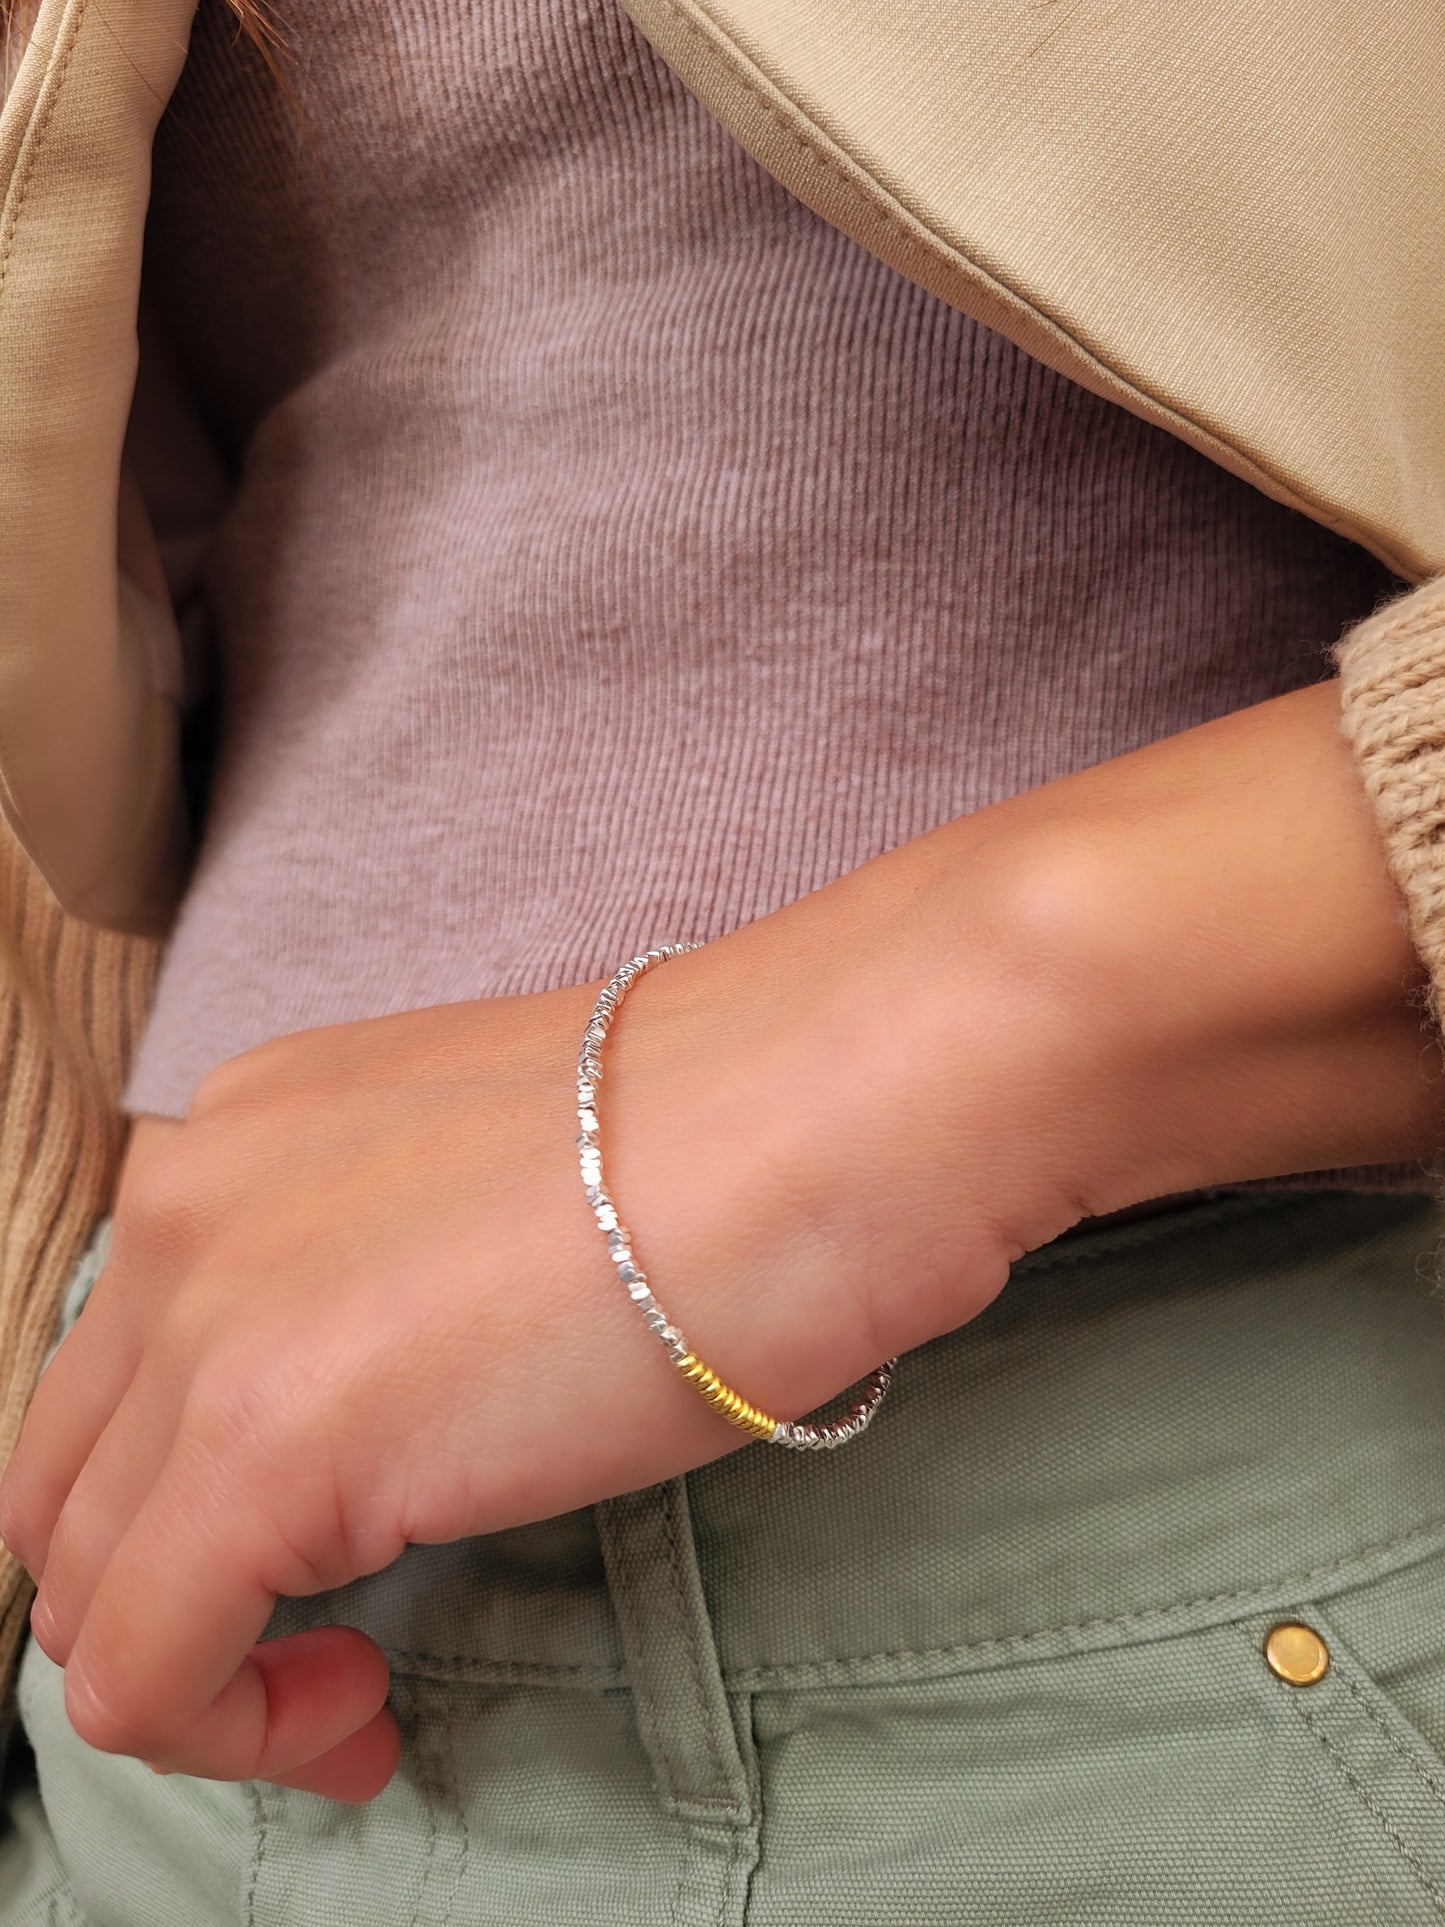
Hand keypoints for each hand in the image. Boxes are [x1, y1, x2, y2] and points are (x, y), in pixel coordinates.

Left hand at [4, 678, 1438, 1806]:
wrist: (837, 1091)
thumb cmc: (742, 1129)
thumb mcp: (504, 1187)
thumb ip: (400, 1275)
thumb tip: (412, 1403)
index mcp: (246, 1135)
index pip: (127, 1367)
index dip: (198, 1492)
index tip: (334, 1552)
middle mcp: (187, 1206)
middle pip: (72, 1477)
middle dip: (171, 1589)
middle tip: (333, 1638)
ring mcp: (212, 1318)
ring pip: (81, 1581)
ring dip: (202, 1668)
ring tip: (358, 1683)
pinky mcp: (266, 1443)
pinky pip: (137, 1672)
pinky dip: (227, 1734)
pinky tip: (366, 1709)